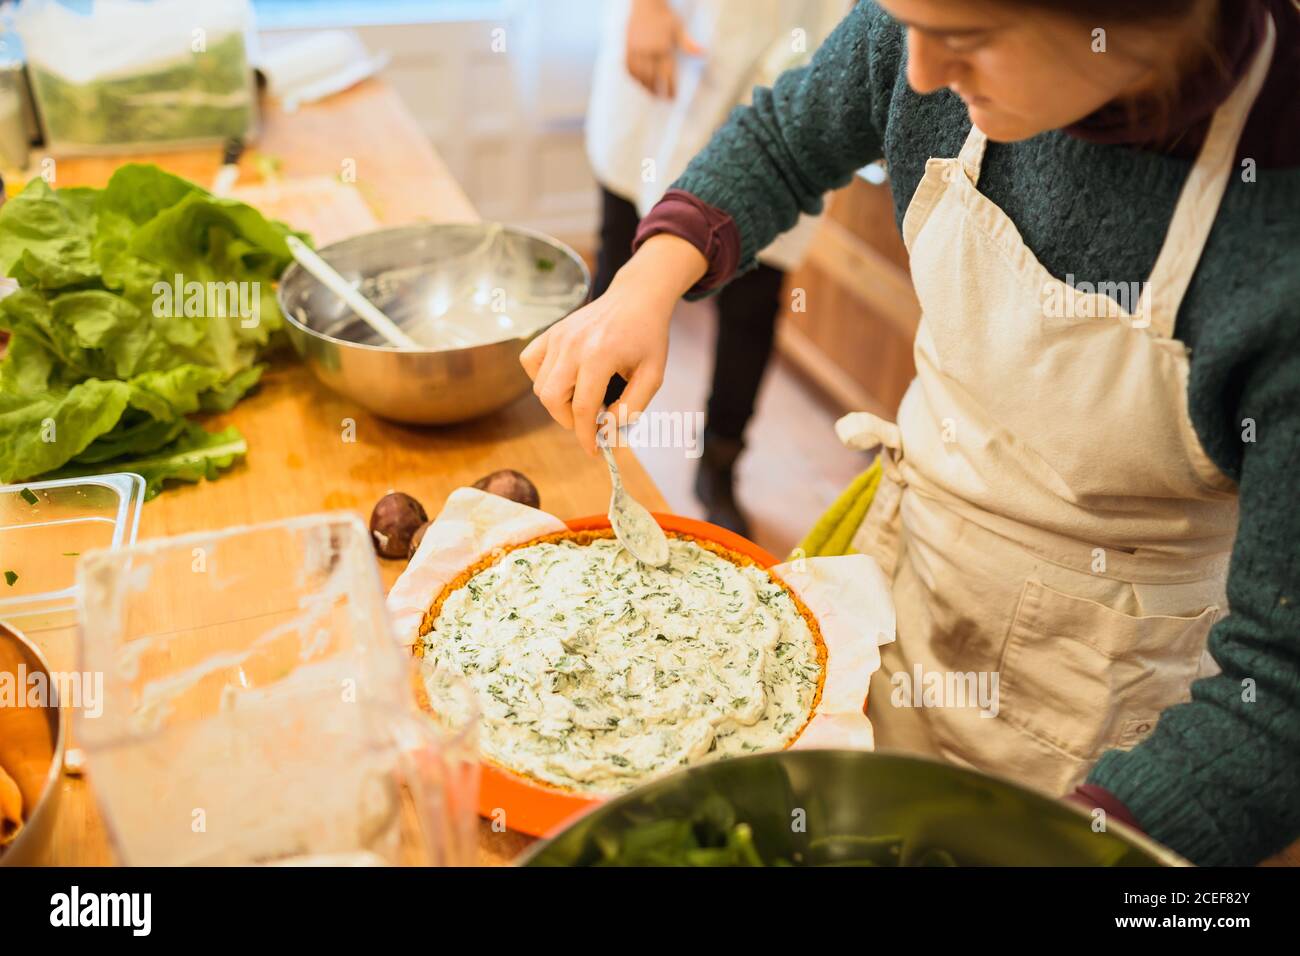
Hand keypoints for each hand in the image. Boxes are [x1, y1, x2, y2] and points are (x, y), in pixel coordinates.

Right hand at [520, 234, 706, 453]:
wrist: (637, 299)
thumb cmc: (648, 337)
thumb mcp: (653, 376)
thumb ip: (631, 408)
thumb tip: (605, 430)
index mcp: (600, 355)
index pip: (583, 408)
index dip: (586, 436)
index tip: (594, 451)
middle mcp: (573, 345)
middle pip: (552, 399)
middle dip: (569, 421)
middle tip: (589, 420)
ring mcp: (558, 336)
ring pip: (540, 385)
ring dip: (558, 402)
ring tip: (583, 397)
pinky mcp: (551, 332)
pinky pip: (530, 363)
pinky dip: (541, 378)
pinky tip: (564, 379)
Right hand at [625, 0, 703, 98]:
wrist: (645, 2)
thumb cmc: (664, 15)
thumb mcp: (678, 28)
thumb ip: (688, 44)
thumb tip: (703, 54)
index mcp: (663, 47)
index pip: (667, 74)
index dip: (670, 88)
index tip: (673, 98)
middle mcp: (648, 51)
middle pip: (652, 78)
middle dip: (657, 91)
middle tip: (661, 99)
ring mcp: (636, 50)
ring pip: (640, 75)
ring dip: (645, 86)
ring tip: (651, 93)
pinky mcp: (627, 47)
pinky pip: (629, 67)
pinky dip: (634, 77)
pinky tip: (639, 82)